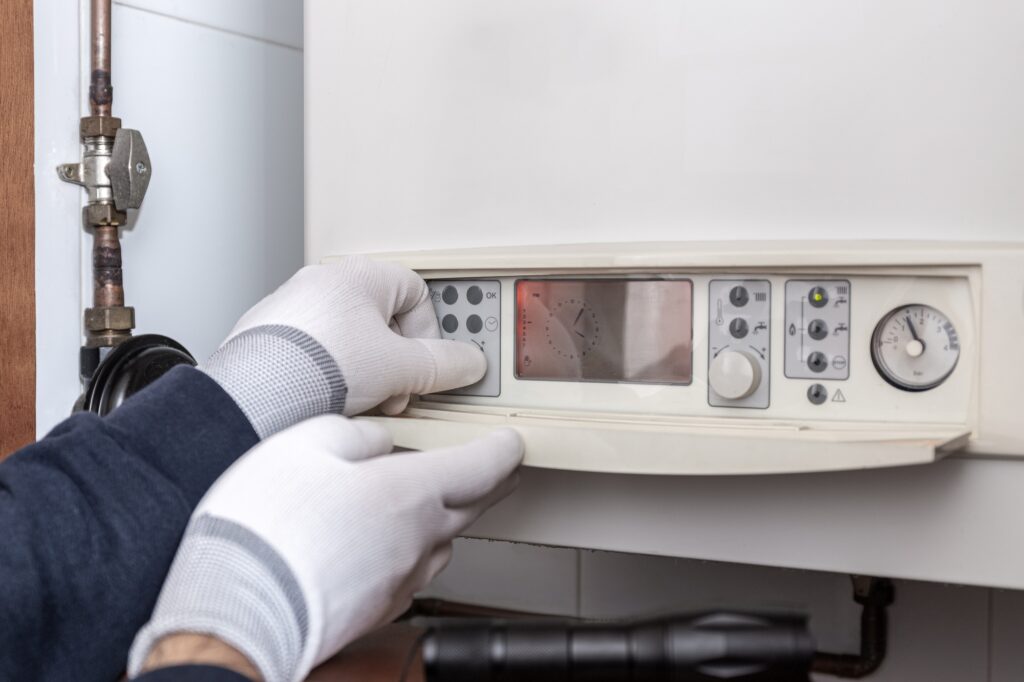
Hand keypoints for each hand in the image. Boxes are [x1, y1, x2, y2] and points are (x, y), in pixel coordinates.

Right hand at [128, 415, 522, 681]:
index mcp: (409, 492)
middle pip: (472, 507)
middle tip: (500, 470)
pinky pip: (411, 573)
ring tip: (436, 502)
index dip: (502, 450)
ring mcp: (400, 581)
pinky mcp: (377, 611)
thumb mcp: (305, 445)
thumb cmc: (264, 529)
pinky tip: (386, 545)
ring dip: (448, 519)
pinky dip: (411, 551)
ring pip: (442, 543)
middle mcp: (417, 540)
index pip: (480, 467)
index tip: (513, 442)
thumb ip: (353, 433)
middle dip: (490, 484)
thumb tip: (377, 437)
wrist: (239, 610)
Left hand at [202, 257, 484, 437]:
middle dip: (396, 361)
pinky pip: (315, 355)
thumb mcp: (401, 369)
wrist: (254, 395)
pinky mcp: (268, 339)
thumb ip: (442, 364)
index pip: (417, 292)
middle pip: (383, 320)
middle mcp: (322, 283)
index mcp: (359, 275)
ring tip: (360, 401)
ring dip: (365, 372)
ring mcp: (292, 310)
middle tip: (396, 390)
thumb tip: (467, 363)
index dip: (429, 335)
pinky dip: (328, 378)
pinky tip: (326, 403)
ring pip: (349, 340)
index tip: (427, 366)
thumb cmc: (318, 367)